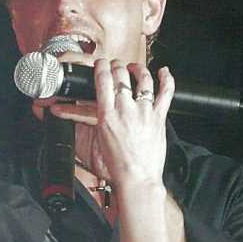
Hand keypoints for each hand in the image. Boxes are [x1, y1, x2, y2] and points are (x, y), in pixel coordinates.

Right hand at [84, 59, 173, 188]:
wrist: (136, 178)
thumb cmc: (116, 165)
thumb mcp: (96, 139)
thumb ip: (88, 119)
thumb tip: (75, 110)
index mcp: (107, 114)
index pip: (103, 79)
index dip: (101, 66)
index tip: (101, 64)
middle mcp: (126, 109)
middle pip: (121, 74)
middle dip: (117, 66)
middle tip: (115, 66)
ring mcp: (144, 111)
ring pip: (143, 79)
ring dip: (138, 69)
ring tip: (135, 68)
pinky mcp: (158, 117)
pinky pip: (166, 92)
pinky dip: (166, 79)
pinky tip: (164, 72)